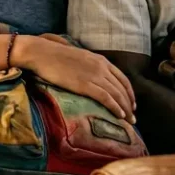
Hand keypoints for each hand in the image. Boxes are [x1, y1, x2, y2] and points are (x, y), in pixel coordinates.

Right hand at [16, 35, 136, 123]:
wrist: (42, 53)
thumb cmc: (55, 55)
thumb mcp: (79, 57)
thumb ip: (89, 66)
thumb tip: (92, 76)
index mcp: (100, 60)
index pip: (122, 78)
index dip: (129, 92)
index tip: (131, 103)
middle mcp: (101, 67)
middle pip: (122, 88)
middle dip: (129, 104)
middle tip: (133, 117)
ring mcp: (94, 75)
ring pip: (117, 94)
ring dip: (125, 109)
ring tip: (129, 121)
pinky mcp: (85, 85)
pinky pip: (106, 98)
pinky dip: (115, 108)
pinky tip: (119, 116)